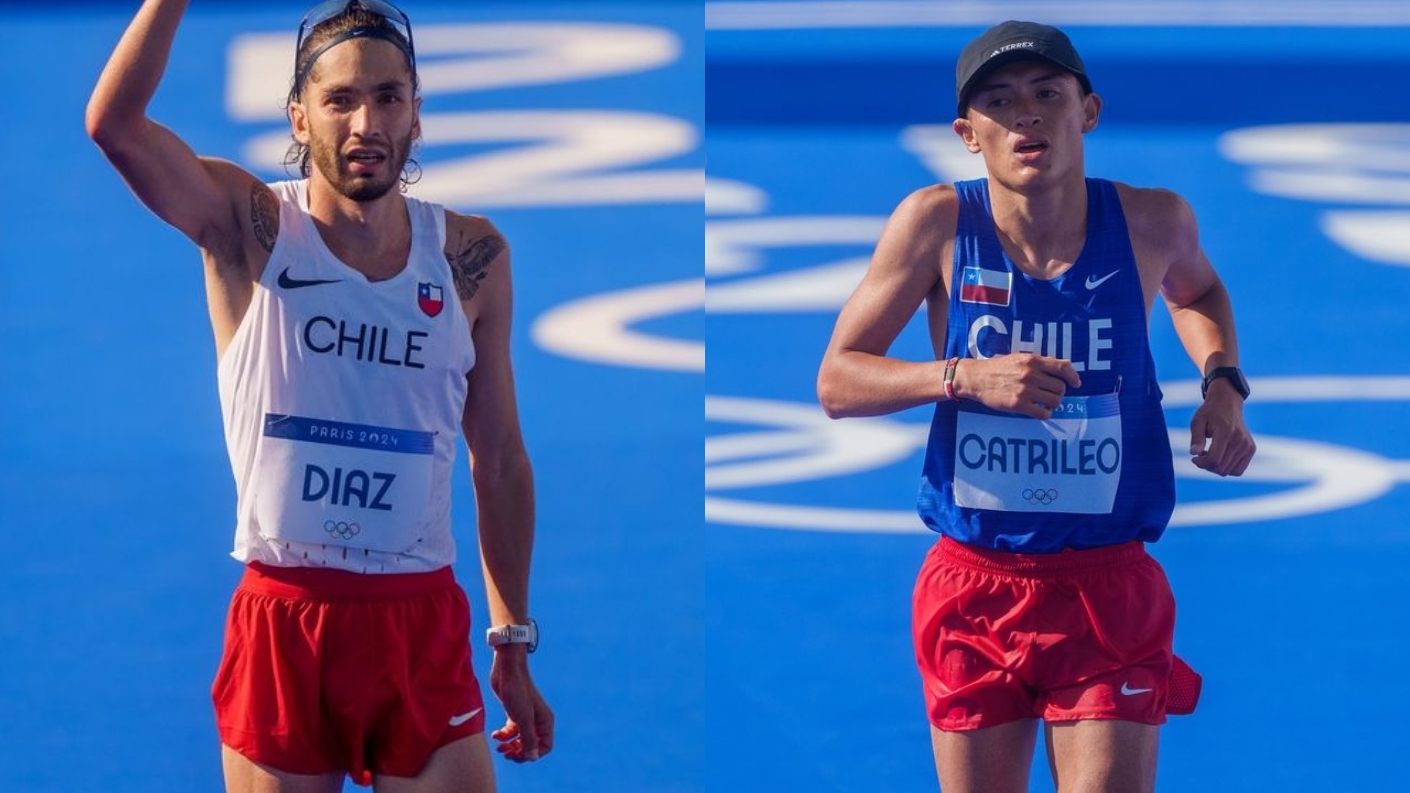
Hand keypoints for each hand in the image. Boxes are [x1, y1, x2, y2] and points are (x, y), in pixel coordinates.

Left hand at [489, 646, 553, 762]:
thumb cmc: (517, 692)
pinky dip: (504, 735)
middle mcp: (537, 721)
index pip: (545, 746)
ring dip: (509, 745)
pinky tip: (495, 734)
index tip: (519, 753)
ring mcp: (526, 717)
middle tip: (506, 753)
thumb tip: (532, 758)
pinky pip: (511, 732)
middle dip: (518, 751)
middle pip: (531, 745)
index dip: (532, 754)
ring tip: (499, 747)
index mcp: (545, 722)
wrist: (507, 671)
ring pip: (520, 740)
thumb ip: (528, 739)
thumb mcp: (522, 719)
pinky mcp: (514, 713)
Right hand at [954, 353, 1081, 418]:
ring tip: (1044, 402)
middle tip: (1050, 393)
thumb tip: (1066, 366)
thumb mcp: (1020, 358)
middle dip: (1058, 392)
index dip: (1073, 376)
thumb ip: (1042, 362)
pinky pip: (1043, 413)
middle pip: (1060, 387)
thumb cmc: (998, 368)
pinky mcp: (1018, 405)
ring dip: (1053, 403)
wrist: (976, 379)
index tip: (1076, 383)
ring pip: (1055, 401)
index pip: (1062, 367)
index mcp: (1032, 361)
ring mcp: (1025, 390)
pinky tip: (1039, 410)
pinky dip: (1045, 413)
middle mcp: (1030, 374)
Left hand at [1188, 380, 1254, 475]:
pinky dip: (1227, 468)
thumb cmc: (1209, 413)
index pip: (1214, 459)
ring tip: (1209, 454)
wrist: (1227, 403)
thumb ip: (1196, 438)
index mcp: (1226, 433)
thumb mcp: (1197, 422)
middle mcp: (1240, 440)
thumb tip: (1193, 453)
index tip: (1194, 458)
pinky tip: (1219, 457)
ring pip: (1229, 472)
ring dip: (1216, 468)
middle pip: (1221, 468)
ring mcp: (1247, 446)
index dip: (1201, 463)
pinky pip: (1238, 470)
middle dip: (1206, 466)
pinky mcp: (1251, 449)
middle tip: (1200, 455)